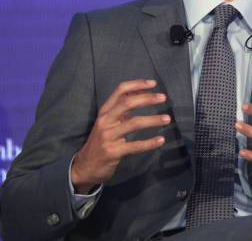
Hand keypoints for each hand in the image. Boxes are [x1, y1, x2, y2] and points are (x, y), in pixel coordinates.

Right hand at [71, 79, 169, 193]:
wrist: (85, 167)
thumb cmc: (101, 141)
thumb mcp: (108, 122)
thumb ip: (121, 109)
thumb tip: (141, 93)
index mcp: (105, 111)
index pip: (120, 91)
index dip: (137, 85)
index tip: (153, 84)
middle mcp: (105, 121)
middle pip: (127, 103)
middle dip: (147, 98)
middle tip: (163, 98)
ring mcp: (108, 137)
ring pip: (134, 123)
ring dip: (153, 120)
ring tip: (167, 119)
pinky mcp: (113, 152)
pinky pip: (135, 146)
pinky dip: (149, 143)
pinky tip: (161, 140)